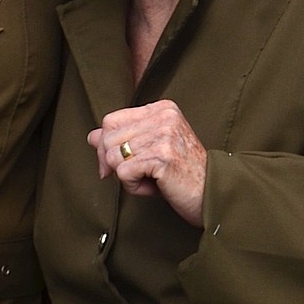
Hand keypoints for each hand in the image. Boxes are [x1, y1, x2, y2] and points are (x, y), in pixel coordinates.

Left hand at [88, 101, 208, 225]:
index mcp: (162, 109)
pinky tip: (155, 187)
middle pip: (108, 138)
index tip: (116, 166)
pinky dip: (134, 187)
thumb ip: (123, 139)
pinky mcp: (162, 156)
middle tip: (135, 177)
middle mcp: (163, 116)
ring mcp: (164, 135)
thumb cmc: (181, 175)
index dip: (106, 146)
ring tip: (149, 180)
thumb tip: (92, 136)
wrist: (211, 194)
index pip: (111, 120)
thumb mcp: (151, 150)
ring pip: (114, 157)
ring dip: (126, 178)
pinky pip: (124, 173)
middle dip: (112, 164)